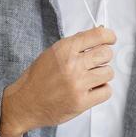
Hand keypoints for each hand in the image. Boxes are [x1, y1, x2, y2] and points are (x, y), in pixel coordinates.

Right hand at [0, 26, 116, 136]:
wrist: (25, 103)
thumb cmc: (38, 77)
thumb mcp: (52, 53)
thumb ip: (75, 44)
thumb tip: (100, 33)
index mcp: (64, 49)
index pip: (97, 35)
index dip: (108, 36)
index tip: (110, 39)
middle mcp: (72, 65)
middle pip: (106, 54)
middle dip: (104, 57)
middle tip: (96, 62)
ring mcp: (77, 84)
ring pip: (108, 73)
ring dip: (102, 75)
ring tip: (90, 78)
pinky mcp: (81, 102)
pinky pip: (106, 91)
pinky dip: (101, 90)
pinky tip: (90, 90)